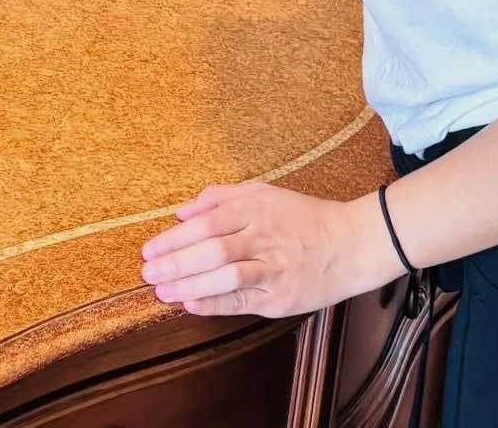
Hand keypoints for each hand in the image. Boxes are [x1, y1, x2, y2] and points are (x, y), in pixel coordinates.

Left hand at [140, 183, 393, 318]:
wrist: (350, 243)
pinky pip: (244, 300)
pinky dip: (216, 303)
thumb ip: (220, 198)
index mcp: (254, 208)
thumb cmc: (303, 217)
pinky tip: (192, 305)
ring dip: (190, 285)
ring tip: (163, 292)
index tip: (149, 250)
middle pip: (212, 249)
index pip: (206, 223)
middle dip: (176, 262)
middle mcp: (261, 237)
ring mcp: (272, 268)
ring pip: (226, 276)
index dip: (175, 238)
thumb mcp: (263, 193)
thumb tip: (181, 212)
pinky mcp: (281, 296)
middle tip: (148, 274)